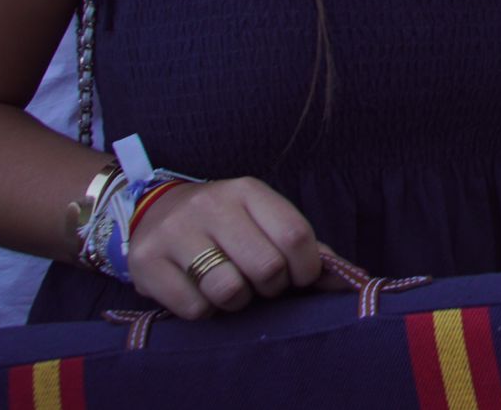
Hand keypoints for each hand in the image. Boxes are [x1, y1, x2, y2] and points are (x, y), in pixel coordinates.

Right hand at [125, 177, 323, 318]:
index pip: (295, 235)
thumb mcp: (263, 221)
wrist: (154, 212)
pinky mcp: (147, 263)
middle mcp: (211, 205)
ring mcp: (176, 232)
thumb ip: (305, 248)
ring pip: (229, 290)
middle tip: (260, 283)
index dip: (306, 268)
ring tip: (230, 287)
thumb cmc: (225, 224)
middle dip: (271, 287)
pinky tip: (199, 291)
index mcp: (247, 191)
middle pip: (266, 267)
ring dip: (237, 301)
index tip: (299, 277)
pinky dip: (205, 310)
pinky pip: (195, 307)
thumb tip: (353, 278)